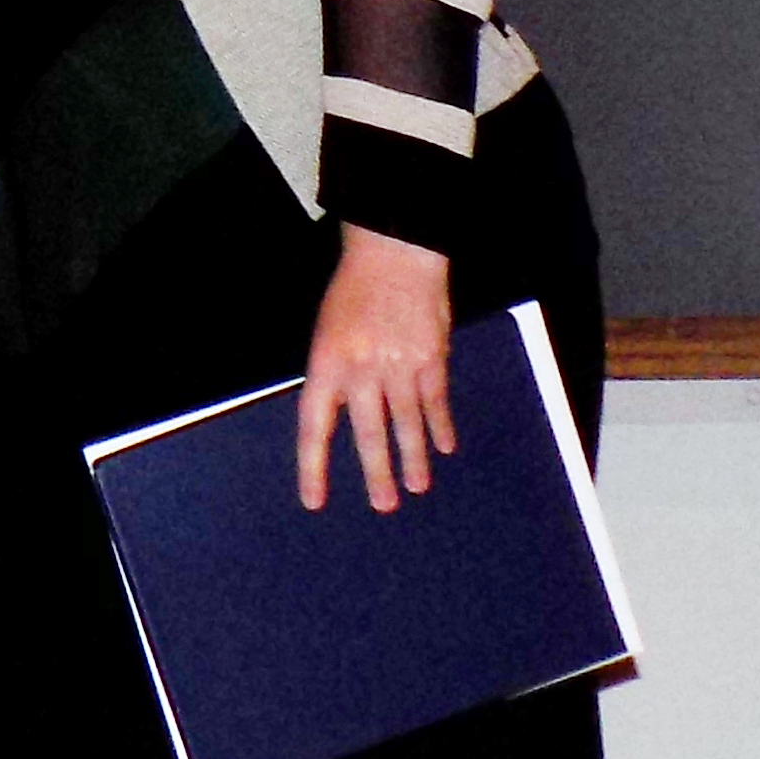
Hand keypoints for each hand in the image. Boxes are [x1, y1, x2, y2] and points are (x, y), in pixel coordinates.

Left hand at [297, 225, 454, 514]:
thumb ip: (333, 376)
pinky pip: (436, 400)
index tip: (316, 501)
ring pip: (407, 422)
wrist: (394, 253)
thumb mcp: (326, 333)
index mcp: (326, 365)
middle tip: (383, 505)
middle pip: (368, 432)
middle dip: (376, 472)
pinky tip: (445, 447)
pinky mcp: (431, 357)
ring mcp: (398, 365)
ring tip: (417, 487)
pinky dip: (441, 426)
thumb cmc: (353, 292)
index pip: (315, 427)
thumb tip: (339, 417)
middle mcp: (361, 370)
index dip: (314, 467)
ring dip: (413, 458)